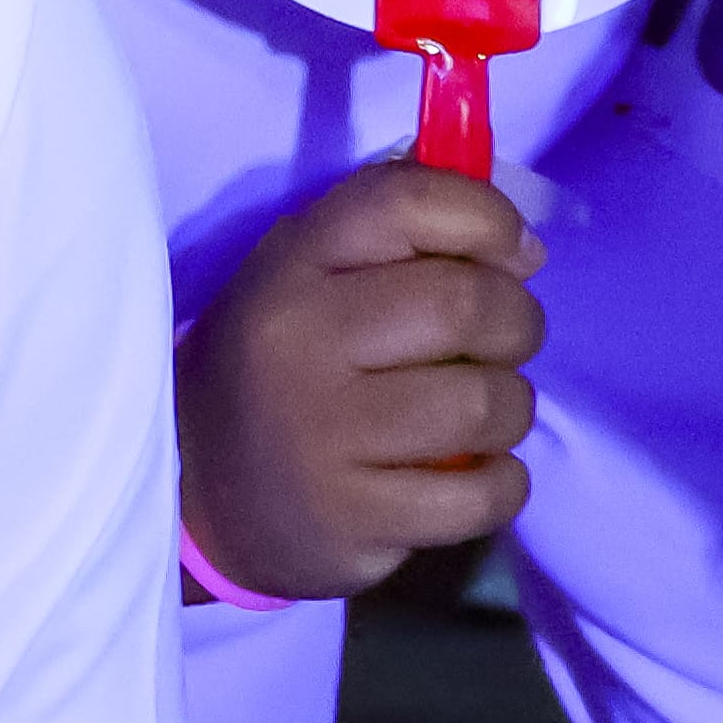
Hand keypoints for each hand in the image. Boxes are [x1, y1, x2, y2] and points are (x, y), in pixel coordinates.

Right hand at [171, 160, 543, 598]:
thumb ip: (407, 235)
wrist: (195, 486)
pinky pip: (479, 495)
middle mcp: (300, 342)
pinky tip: (477, 473)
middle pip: (466, 304)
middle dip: (517, 323)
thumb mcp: (314, 272)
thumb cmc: (285, 360)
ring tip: (483, 413)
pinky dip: (503, 483)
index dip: (489, 218)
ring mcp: (321, 437)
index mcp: (294, 262)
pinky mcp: (348, 519)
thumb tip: (526, 248)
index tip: (511, 252)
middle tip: (503, 345)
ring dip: (511, 407)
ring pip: (483, 404)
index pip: (410, 203)